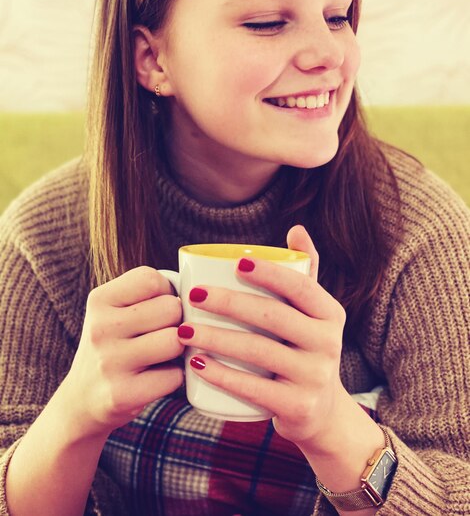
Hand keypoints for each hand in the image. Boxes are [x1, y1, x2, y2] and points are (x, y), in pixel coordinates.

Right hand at [62, 266, 183, 436]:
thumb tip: (197, 296)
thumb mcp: (117, 311)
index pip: (151, 279)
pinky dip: (174, 377)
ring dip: (178, 349)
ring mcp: (109, 362)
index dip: (165, 292)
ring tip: (162, 355)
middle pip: (170, 308)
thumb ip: (150, 295)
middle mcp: (100, 328)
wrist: (81, 400)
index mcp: (100, 300)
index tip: (157, 306)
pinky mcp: (121, 394)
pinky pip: (174, 376)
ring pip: (175, 340)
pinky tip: (157, 377)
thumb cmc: (115, 345)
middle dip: (176, 321)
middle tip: (162, 333)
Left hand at [177, 226, 346, 446]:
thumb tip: (296, 228)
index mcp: (330, 314)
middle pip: (273, 317)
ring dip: (216, 338)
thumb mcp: (313, 312)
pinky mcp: (298, 408)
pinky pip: (254, 389)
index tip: (237, 262)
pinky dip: (221, 375)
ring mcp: (315, 378)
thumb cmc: (305, 348)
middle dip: (229, 303)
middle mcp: (328, 344)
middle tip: (194, 294)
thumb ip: (305, 271)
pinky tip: (195, 363)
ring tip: (183, 330)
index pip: (300, 287)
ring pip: (258, 352)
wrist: (321, 412)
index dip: (269, 273)